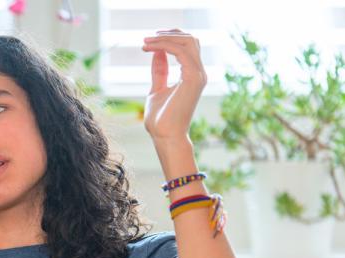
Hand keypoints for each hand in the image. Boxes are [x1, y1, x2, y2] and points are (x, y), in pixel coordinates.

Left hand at [142, 29, 207, 144]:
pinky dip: (164, 46)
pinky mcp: (192, 78)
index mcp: (192, 75)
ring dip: (164, 38)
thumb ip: (160, 71)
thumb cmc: (160, 120)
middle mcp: (199, 73)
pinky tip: (150, 49)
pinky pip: (181, 52)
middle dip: (169, 34)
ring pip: (187, 42)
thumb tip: (157, 53)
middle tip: (148, 37)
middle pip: (191, 39)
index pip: (188, 46)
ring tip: (145, 42)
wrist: (165, 136)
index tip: (150, 40)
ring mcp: (198, 75)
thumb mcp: (157, 89)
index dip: (170, 38)